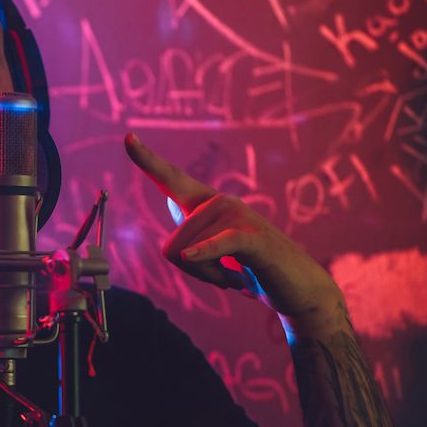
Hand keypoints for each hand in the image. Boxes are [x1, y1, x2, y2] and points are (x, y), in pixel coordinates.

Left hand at [123, 133, 345, 336]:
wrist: (299, 289)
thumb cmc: (253, 269)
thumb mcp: (214, 251)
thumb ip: (194, 227)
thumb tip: (174, 201)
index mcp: (206, 204)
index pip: (171, 178)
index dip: (147, 159)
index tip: (128, 137)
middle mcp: (220, 201)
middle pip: (170, 248)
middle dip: (194, 272)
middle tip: (227, 273)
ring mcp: (238, 215)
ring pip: (188, 258)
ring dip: (212, 278)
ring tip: (240, 274)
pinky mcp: (253, 238)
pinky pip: (218, 245)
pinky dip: (206, 255)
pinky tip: (195, 258)